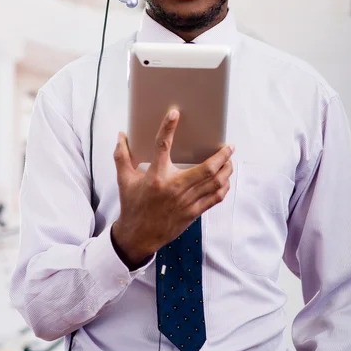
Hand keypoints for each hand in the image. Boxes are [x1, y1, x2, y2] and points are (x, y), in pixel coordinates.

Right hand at [111, 109, 233, 269]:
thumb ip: (121, 156)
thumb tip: (121, 136)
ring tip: (230, 160)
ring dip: (226, 170)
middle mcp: (173, 188)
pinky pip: (214, 198)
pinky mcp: (193, 213)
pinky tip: (225, 180)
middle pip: (206, 168)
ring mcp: (186, 202)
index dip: (168, 128)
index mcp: (155, 176)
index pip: (162, 146)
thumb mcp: (124, 180)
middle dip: (222, 156)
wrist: (138, 236)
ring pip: (214, 183)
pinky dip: (223, 187)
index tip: (174, 114)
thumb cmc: (132, 206)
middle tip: (229, 146)